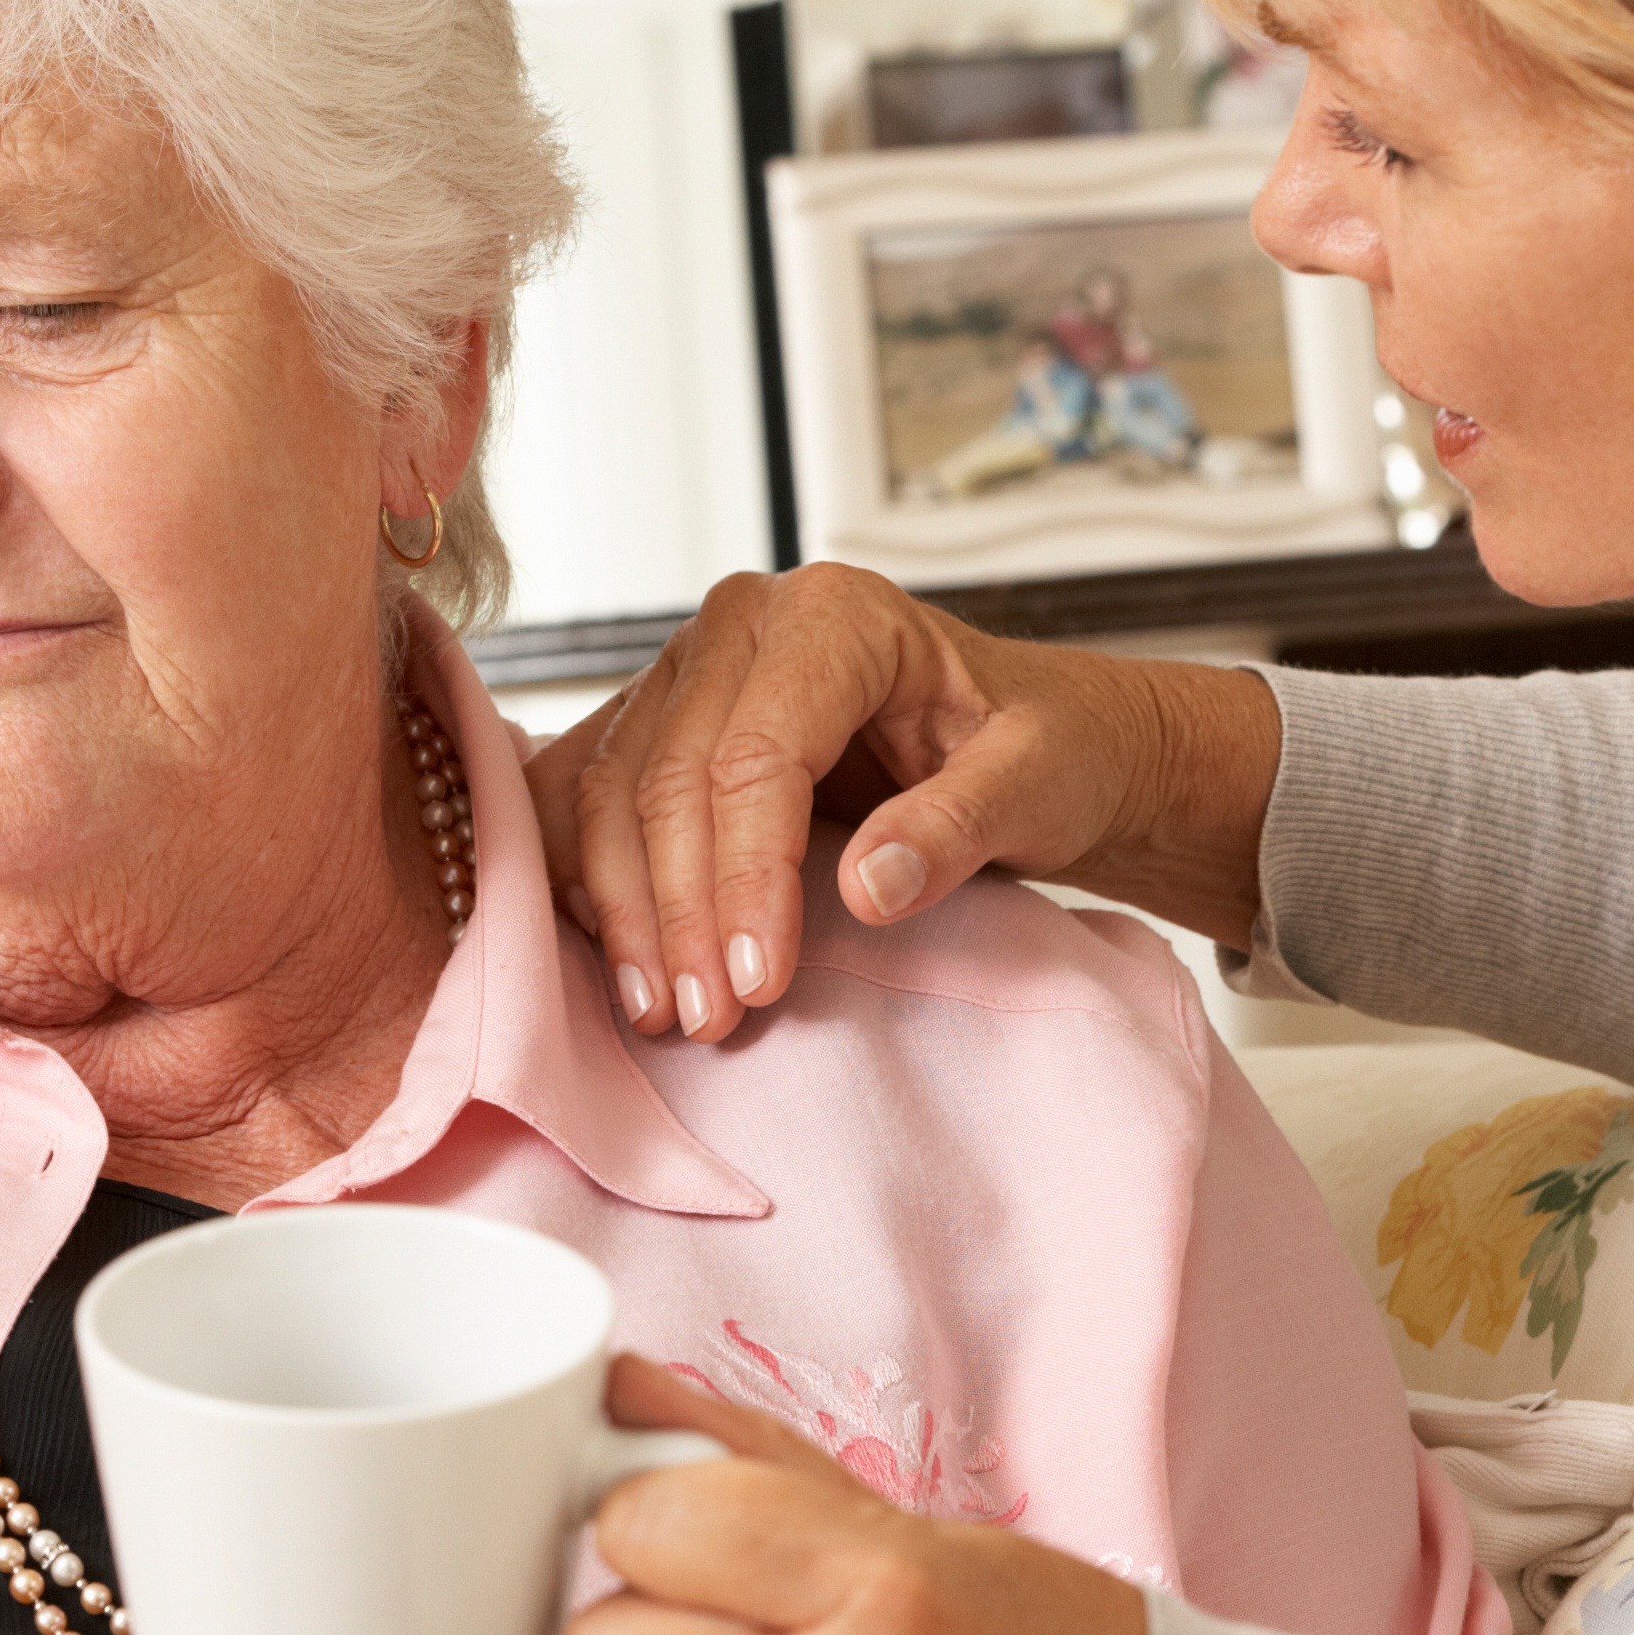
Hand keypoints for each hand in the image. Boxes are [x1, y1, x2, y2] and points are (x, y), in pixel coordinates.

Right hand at [526, 567, 1274, 1044]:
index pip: (757, 756)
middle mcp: (744, 624)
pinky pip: (589, 791)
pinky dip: (589, 875)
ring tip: (660, 1010)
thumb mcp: (1038, 780)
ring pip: (614, 789)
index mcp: (837, 616)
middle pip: (671, 777)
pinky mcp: (662, 719)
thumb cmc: (1045, 747)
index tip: (760, 982)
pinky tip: (612, 953)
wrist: (1034, 738)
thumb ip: (960, 824)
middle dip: (681, 911)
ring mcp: (691, 669)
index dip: (749, 878)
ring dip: (624, 910)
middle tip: (708, 1018)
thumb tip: (870, 888)